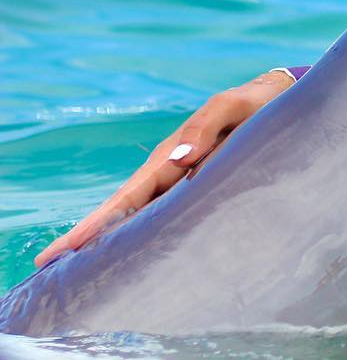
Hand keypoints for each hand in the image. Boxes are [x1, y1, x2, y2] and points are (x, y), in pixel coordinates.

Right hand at [34, 70, 294, 267]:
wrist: (278, 101)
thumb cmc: (254, 104)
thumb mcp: (232, 106)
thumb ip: (206, 126)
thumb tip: (178, 160)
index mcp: (172, 155)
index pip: (129, 194)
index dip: (99, 220)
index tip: (70, 246)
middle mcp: (171, 172)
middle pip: (124, 208)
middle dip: (87, 234)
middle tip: (47, 262)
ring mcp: (183, 182)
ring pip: (141, 215)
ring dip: (109, 238)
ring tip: (75, 266)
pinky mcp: (201, 188)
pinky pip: (166, 215)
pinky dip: (141, 233)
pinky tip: (130, 254)